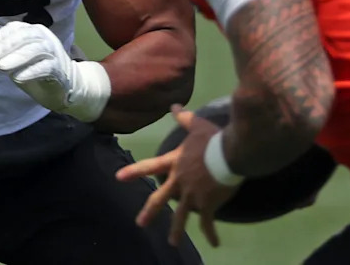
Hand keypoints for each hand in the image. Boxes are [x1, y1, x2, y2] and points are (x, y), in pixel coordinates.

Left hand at [0, 21, 110, 122]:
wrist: (65, 85)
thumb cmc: (37, 69)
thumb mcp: (19, 58)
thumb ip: (6, 54)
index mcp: (34, 31)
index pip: (15, 29)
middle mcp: (45, 38)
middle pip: (24, 37)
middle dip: (4, 47)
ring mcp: (53, 52)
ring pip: (35, 49)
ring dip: (16, 57)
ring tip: (0, 67)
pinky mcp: (59, 69)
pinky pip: (45, 67)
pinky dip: (30, 71)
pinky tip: (17, 78)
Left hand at [116, 105, 238, 247]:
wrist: (230, 153)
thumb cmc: (213, 139)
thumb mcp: (197, 125)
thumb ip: (184, 118)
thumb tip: (174, 106)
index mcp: (175, 162)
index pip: (150, 166)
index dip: (134, 171)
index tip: (119, 178)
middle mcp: (179, 180)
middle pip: (160, 198)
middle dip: (150, 211)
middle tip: (140, 223)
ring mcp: (192, 195)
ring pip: (181, 215)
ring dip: (177, 230)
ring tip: (173, 242)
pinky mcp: (207, 204)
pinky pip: (208, 222)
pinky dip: (211, 233)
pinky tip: (215, 243)